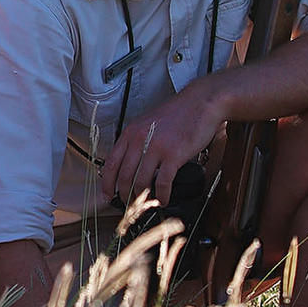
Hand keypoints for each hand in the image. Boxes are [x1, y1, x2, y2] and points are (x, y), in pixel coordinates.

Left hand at [99, 82, 227, 206]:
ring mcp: (156, 148)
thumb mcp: (148, 123)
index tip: (106, 195)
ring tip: (145, 203)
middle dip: (123, 195)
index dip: (106, 183)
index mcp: (131, 132)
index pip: (111, 163)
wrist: (201, 102)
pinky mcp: (174, 155)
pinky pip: (162, 183)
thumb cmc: (177, 113)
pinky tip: (164, 199)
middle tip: (127, 204)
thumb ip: (137, 141)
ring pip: (141, 182)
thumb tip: (128, 163)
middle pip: (124, 176)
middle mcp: (140, 140)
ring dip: (141, 197)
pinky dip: (162, 196)